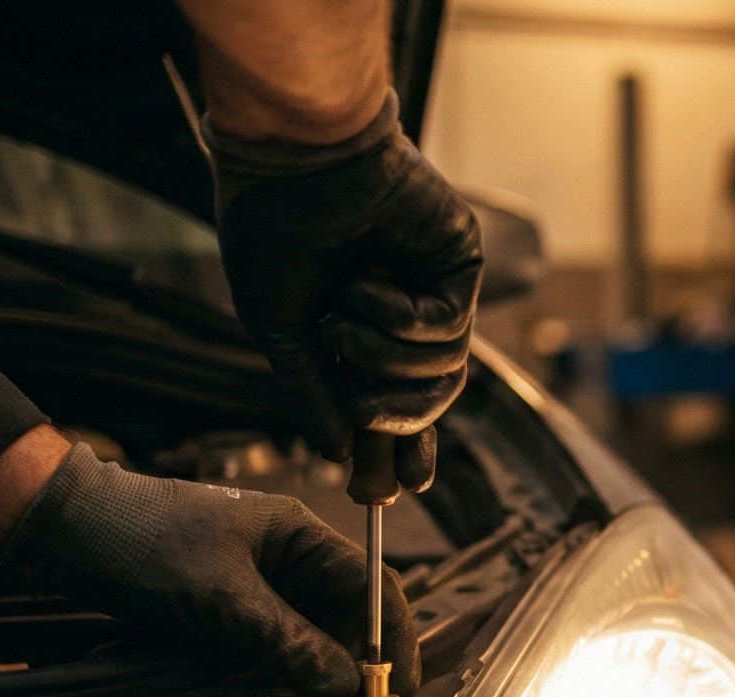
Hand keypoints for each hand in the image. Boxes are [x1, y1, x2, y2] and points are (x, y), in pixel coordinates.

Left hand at [2, 444, 417, 696]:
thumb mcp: (219, 598)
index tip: (397, 688)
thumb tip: (347, 687)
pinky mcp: (225, 605)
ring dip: (324, 673)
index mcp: (300, 534)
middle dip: (361, 665)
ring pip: (311, 633)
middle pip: (347, 615)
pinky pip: (273, 642)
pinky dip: (286, 671)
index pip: (372, 587)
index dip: (393, 640)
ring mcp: (256, 581)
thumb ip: (288, 642)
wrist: (58, 525)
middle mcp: (287, 556)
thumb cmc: (138, 540)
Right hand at [206, 92, 480, 496]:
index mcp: (360, 333)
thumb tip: (335, 452)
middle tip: (366, 421)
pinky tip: (368, 289)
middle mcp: (403, 317)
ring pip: (444, 373)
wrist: (294, 162)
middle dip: (401, 425)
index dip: (395, 450)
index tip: (386, 496)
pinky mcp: (461, 268)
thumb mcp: (280, 330)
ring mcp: (435, 292)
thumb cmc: (273, 232)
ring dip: (387, 360)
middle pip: (429, 402)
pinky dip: (403, 321)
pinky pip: (450, 330)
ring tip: (344, 321)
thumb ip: (313, 392)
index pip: (393, 404)